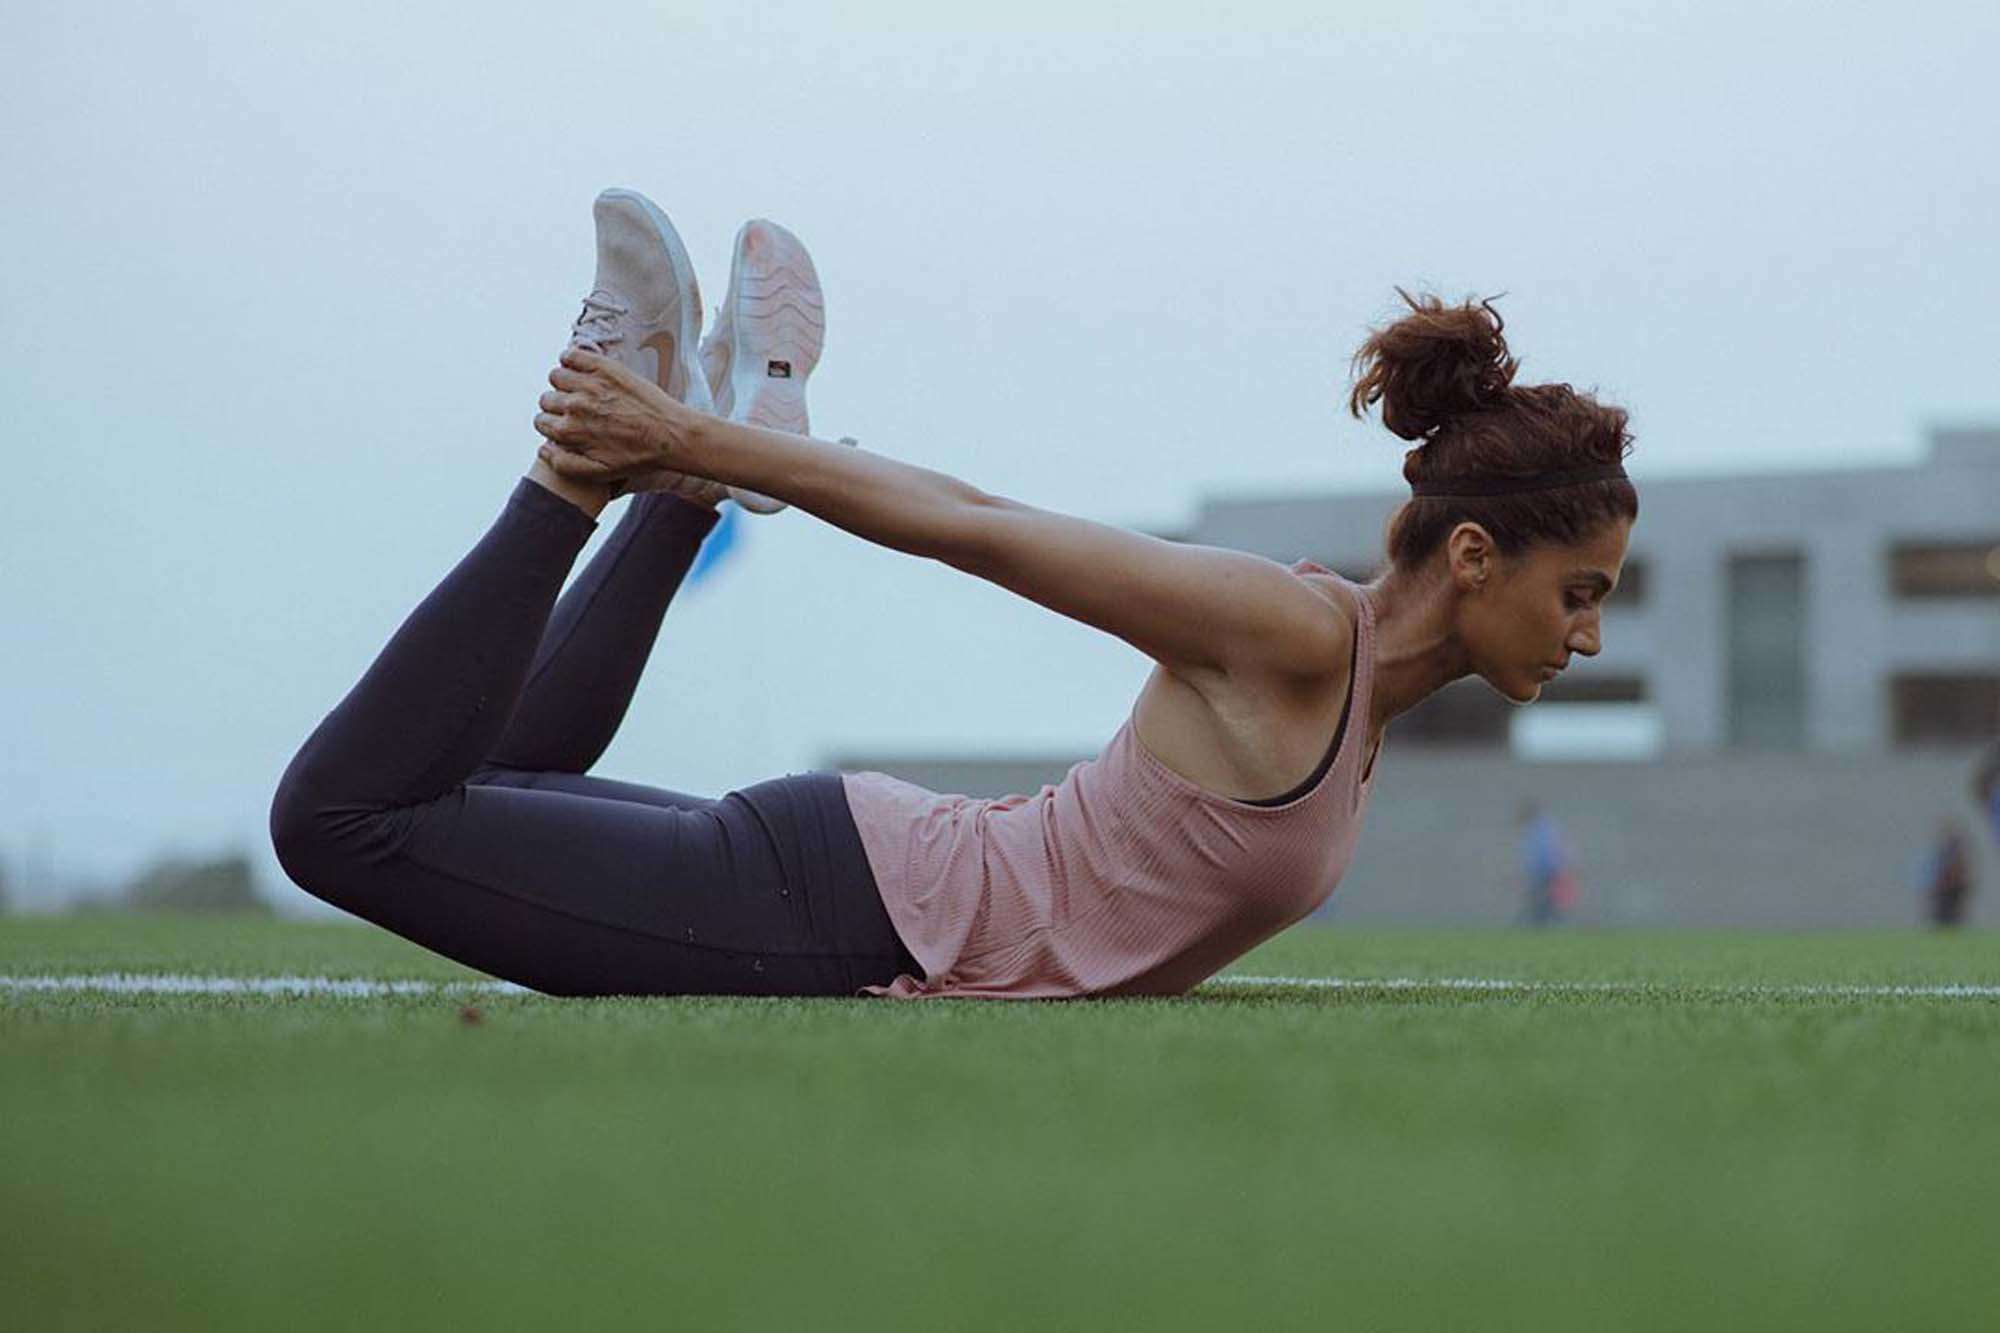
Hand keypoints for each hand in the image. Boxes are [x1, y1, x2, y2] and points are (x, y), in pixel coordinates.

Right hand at [533, 346, 694, 485]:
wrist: (671, 435)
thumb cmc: (638, 456)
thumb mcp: (600, 473)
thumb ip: (565, 465)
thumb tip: (542, 450)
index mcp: (570, 432)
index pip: (542, 422)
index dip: (553, 425)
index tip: (567, 425)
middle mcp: (575, 406)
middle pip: (547, 399)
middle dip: (558, 406)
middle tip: (578, 410)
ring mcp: (589, 384)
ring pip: (556, 376)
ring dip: (565, 383)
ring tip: (582, 390)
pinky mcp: (604, 367)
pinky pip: (571, 355)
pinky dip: (571, 359)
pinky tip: (582, 369)